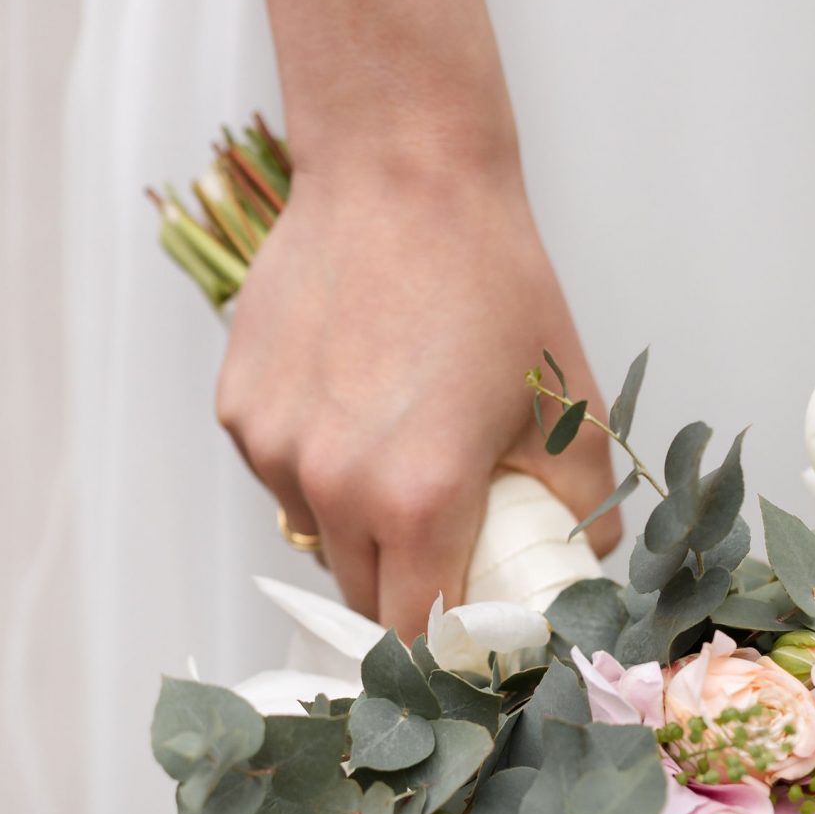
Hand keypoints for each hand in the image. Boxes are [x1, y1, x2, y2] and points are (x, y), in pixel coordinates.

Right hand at [215, 151, 617, 634]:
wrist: (401, 172)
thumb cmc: (494, 283)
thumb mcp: (568, 405)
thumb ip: (576, 510)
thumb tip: (574, 572)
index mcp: (417, 499)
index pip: (416, 632)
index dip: (446, 641)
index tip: (469, 623)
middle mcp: (331, 485)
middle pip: (361, 594)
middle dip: (404, 581)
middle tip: (445, 529)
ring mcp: (272, 447)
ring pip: (316, 531)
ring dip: (356, 519)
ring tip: (397, 438)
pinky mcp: (237, 408)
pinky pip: (279, 472)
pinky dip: (314, 461)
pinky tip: (352, 394)